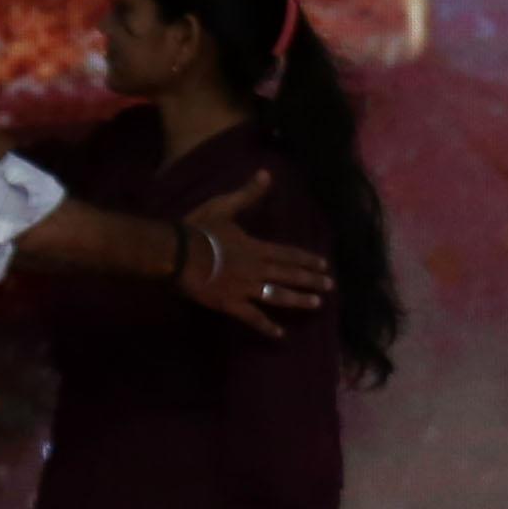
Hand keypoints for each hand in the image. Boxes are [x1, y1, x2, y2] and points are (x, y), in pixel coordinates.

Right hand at [173, 175, 333, 331]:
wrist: (176, 254)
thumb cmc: (198, 229)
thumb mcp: (224, 206)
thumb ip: (248, 194)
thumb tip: (267, 173)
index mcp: (256, 247)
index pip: (289, 254)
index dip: (307, 259)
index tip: (325, 265)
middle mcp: (257, 269)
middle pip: (289, 275)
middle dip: (311, 280)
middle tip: (331, 286)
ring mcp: (245, 288)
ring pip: (278, 296)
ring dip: (298, 300)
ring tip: (316, 304)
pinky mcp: (230, 304)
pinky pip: (252, 318)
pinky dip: (267, 327)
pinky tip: (280, 335)